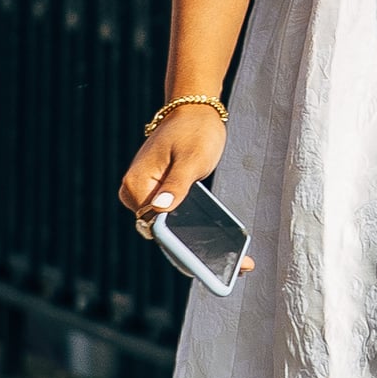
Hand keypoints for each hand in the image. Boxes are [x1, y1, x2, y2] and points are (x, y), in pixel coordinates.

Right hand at [118, 108, 253, 271]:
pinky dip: (198, 231)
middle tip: (238, 267)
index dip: (180, 248)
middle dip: (195, 253)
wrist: (194, 110)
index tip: (208, 266)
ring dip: (199, 245)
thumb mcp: (191, 159)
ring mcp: (148, 196)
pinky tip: (228, 246)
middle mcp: (136, 195)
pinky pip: (176, 219)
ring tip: (240, 262)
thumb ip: (176, 186)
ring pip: (171, 231)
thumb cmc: (193, 130)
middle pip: (163, 235)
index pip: (154, 227)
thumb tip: (159, 212)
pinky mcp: (162, 196)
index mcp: (136, 186)